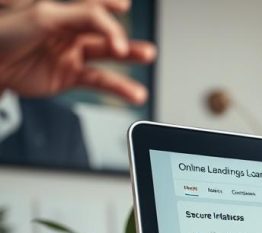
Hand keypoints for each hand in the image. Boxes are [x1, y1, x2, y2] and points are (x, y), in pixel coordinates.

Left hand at [0, 0, 155, 103]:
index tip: (124, 6)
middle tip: (137, 47)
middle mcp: (70, 33)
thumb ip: (84, 17)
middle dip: (124, 38)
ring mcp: (71, 55)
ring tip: (146, 59)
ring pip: (108, 57)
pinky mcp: (70, 77)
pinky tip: (132, 92)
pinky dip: (119, 88)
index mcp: (63, 12)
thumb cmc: (7, 35)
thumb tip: (112, 26)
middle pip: (105, 33)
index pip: (94, 7)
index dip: (110, 5)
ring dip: (130, 60)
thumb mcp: (47, 16)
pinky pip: (100, 81)